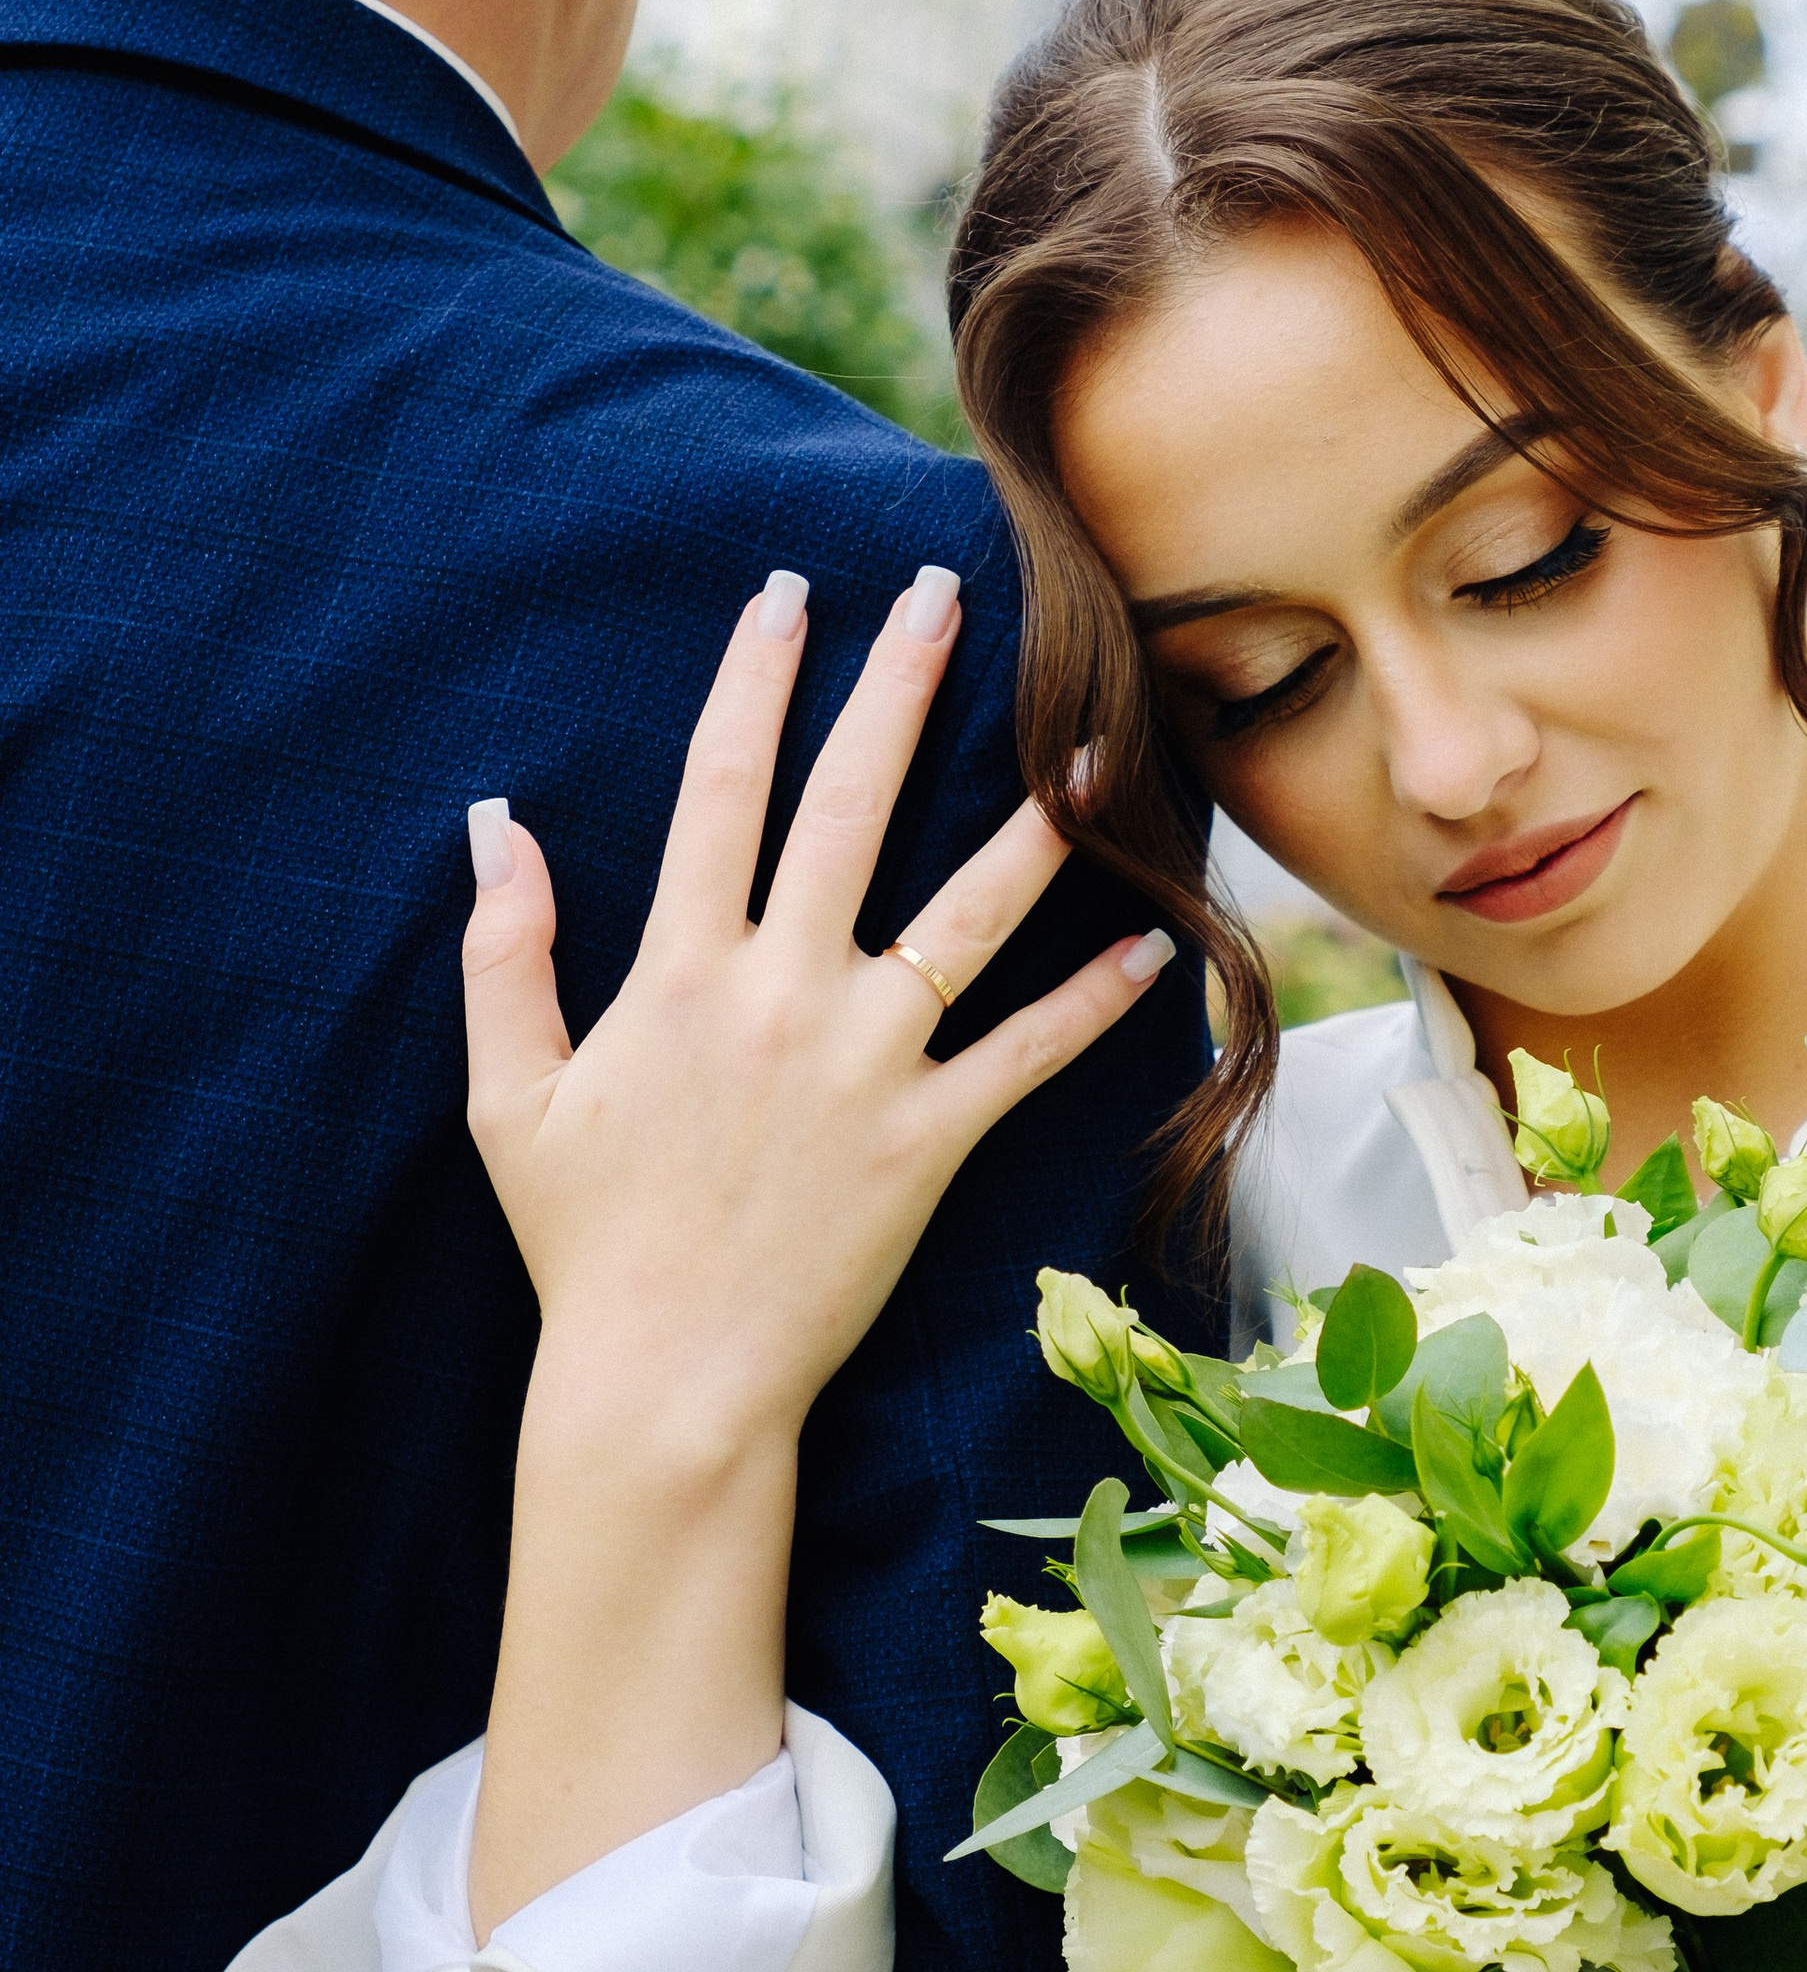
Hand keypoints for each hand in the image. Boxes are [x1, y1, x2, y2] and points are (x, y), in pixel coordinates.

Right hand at [463, 563, 1169, 1458]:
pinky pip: (1027, 1052)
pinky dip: (1092, 996)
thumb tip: (494, 825)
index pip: (723, 789)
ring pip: (966, 911)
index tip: (788, 596)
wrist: (665, 1379)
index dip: (757, 682)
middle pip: (850, 807)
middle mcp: (780, 993)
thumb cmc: (587, 1241)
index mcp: (680, 970)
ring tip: (1091, 738)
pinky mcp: (928, 1140)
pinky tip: (1148, 938)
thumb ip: (506, 950)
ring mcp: (863, 1064)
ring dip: (1034, 820)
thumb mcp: (510, 1094)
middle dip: (895, 686)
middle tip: (940, 593)